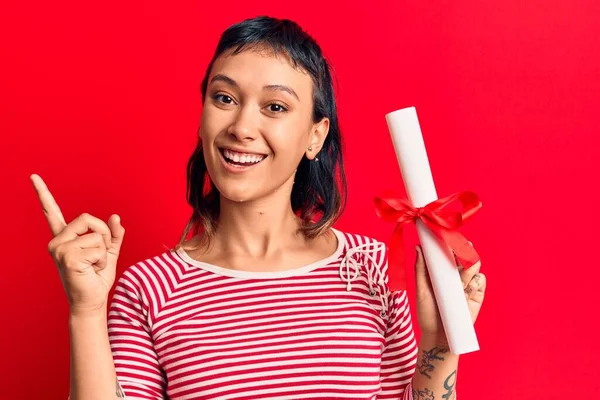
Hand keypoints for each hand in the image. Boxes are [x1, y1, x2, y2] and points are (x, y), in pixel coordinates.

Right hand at [30, 174, 125, 315]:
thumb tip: (115, 216)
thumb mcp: (110, 252)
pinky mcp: (66, 257)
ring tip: (94, 266)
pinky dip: (102, 260)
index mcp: (65, 237)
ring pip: (96, 235)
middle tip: (99, 255)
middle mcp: (57, 241)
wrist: (92, 301)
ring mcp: (59, 249)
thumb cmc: (97, 278)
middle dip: (103, 235)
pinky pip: (97, 248)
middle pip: (87, 218)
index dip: (42, 193)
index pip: (51, 211)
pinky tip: (91, 271)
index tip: (33, 176)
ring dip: (103, 251)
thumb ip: (114, 234)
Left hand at [414, 244, 485, 342]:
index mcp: (440, 272)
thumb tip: (418, 247)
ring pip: (474, 266)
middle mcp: (454, 276)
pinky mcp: (476, 295)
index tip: (447, 236)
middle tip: (462, 249)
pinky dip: (476, 280)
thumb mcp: (421, 290)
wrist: (439, 336)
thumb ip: (421, 270)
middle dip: (464, 250)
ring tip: (463, 273)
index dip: (449, 244)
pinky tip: (468, 288)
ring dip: (470, 265)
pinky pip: (480, 281)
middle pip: (464, 256)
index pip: (447, 253)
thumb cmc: (427, 313)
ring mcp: (466, 285)